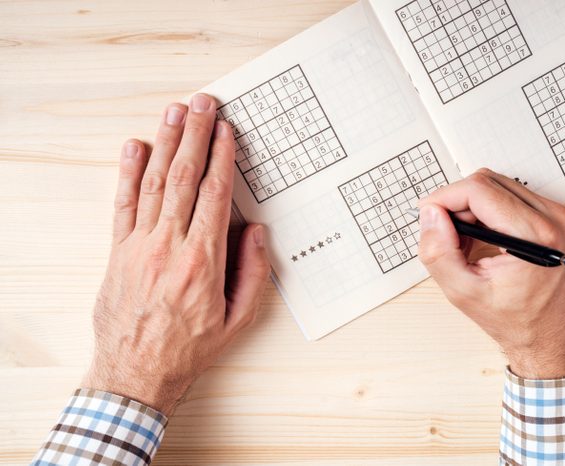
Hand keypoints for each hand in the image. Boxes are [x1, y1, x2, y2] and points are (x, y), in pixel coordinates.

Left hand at [82, 94, 270, 414]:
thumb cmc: (190, 348)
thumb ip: (253, 272)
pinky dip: (128, 172)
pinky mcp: (118, 252)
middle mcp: (168, 247)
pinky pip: (123, 204)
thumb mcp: (239, 320)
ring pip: (154, 183)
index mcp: (202, 262)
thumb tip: (255, 230)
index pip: (213, 196)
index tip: (226, 130)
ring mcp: (139, 246)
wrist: (136, 373)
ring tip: (175, 112)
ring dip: (166, 143)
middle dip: (195, 135)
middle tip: (202, 103)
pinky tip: (135, 147)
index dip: (221, 158)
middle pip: (184, 178)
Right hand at [418, 169, 564, 378]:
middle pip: (488, 182)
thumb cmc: (517, 322)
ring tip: (462, 241)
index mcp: (535, 235)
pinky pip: (511, 197)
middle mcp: (553, 219)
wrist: (552, 339)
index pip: (479, 189)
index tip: (427, 213)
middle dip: (457, 202)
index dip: (444, 197)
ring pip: (498, 186)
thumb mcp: (463, 292)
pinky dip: (487, 211)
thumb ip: (438, 251)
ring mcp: (557, 217)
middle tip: (444, 233)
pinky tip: (479, 238)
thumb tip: (430, 215)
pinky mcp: (555, 219)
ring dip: (471, 207)